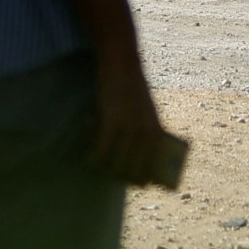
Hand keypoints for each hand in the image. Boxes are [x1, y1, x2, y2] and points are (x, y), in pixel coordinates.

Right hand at [92, 51, 168, 184]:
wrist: (122, 64)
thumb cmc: (133, 88)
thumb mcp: (146, 108)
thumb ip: (145, 128)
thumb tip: (138, 154)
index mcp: (157, 125)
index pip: (157, 158)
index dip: (150, 173)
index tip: (145, 184)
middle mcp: (145, 128)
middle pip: (137, 163)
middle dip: (128, 176)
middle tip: (119, 181)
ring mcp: (128, 126)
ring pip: (119, 159)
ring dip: (111, 169)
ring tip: (105, 173)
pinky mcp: (111, 120)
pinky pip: (102, 147)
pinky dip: (96, 157)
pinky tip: (91, 160)